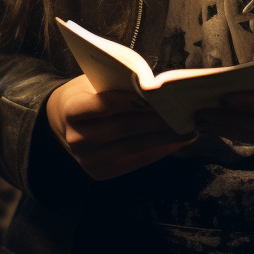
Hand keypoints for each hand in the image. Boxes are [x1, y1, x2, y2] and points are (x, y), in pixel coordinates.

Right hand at [46, 74, 196, 180]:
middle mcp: (76, 138)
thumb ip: (119, 83)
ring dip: (164, 138)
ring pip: (133, 147)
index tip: (154, 94)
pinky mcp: (101, 172)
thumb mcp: (96, 80)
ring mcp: (88, 159)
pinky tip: (178, 141)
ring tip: (189, 128)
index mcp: (71, 109)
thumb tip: (155, 88)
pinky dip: (159, 150)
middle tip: (185, 111)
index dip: (127, 100)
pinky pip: (136, 160)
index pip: (100, 104)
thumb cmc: (89, 92)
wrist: (64, 121)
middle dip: (156, 120)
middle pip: (123, 128)